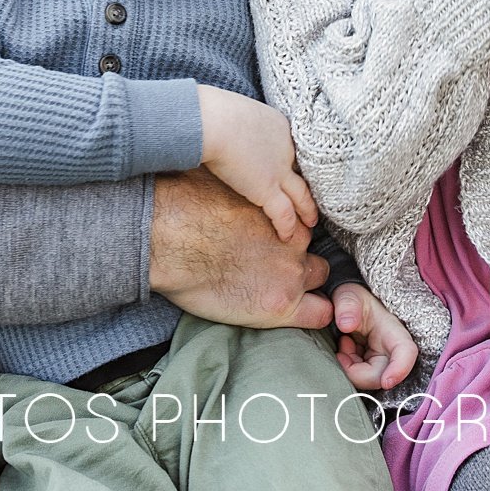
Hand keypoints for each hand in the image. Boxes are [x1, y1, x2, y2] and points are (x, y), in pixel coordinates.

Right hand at [149, 168, 332, 328]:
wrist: (169, 239)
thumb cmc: (184, 204)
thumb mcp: (220, 182)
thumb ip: (239, 189)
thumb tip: (230, 176)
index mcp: (281, 210)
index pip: (301, 226)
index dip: (289, 238)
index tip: (275, 245)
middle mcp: (294, 240)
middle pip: (313, 249)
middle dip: (299, 260)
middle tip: (274, 268)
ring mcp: (291, 272)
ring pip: (319, 279)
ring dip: (305, 285)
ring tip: (279, 291)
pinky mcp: (280, 305)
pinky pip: (320, 314)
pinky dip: (315, 314)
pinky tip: (295, 312)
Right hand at [198, 86, 318, 242]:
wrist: (213, 121)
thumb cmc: (214, 112)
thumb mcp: (237, 112)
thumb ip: (243, 126)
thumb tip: (231, 130)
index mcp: (280, 127)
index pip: (293, 149)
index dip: (296, 163)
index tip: (297, 172)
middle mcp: (287, 148)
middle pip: (304, 173)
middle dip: (310, 188)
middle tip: (315, 200)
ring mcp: (279, 170)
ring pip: (301, 196)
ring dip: (306, 211)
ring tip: (310, 224)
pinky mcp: (267, 190)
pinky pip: (283, 214)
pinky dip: (287, 226)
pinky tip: (287, 236)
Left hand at [331, 283, 418, 390]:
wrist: (348, 308)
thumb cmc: (354, 300)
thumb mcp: (349, 295)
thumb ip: (347, 305)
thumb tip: (346, 324)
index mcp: (392, 331)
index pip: (406, 352)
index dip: (400, 370)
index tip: (387, 382)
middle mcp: (391, 351)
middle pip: (381, 376)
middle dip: (356, 370)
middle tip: (341, 349)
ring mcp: (382, 363)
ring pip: (368, 381)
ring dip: (350, 367)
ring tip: (344, 344)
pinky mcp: (372, 370)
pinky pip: (360, 379)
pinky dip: (348, 368)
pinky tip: (345, 351)